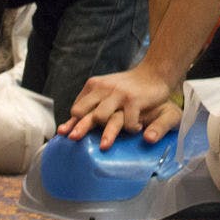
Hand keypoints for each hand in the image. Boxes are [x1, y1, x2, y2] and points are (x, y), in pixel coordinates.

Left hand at [57, 65, 181, 149]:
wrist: (154, 73)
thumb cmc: (127, 87)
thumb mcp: (106, 91)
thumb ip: (89, 106)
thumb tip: (66, 128)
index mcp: (95, 86)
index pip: (77, 108)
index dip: (72, 122)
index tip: (65, 134)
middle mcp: (104, 88)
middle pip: (84, 112)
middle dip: (79, 128)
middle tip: (74, 140)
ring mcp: (119, 94)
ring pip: (101, 117)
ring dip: (106, 134)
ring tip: (105, 145)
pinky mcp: (134, 99)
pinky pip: (127, 121)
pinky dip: (131, 129)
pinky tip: (136, 129)